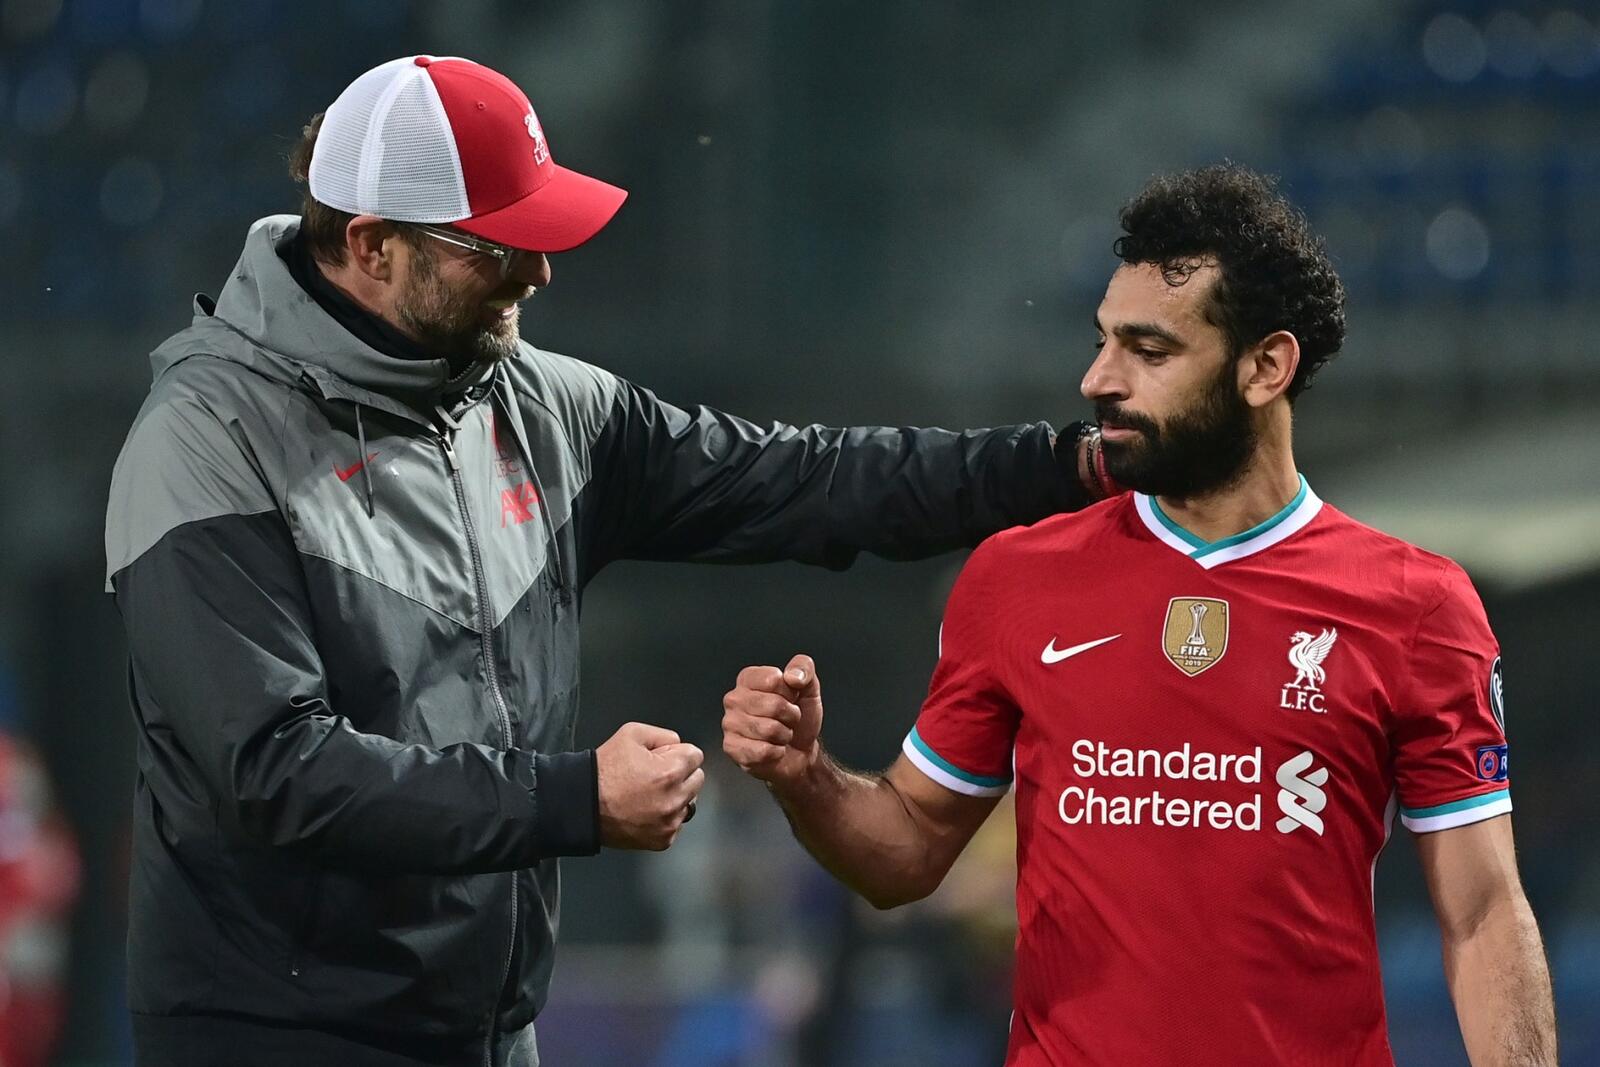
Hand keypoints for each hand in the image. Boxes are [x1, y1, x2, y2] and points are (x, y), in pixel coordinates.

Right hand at [595, 722, 704, 850]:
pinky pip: (677, 824)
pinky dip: (666, 817)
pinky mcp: (663, 840)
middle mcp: (674, 799)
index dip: (677, 753)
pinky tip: (647, 811)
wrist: (583, 805)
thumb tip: (679, 745)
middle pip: (697, 779)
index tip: (662, 758)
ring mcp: (670, 822)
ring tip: (650, 795)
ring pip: (689, 803)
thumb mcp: (631, 734)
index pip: (696, 756)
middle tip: (656, 776)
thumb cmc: (605, 770)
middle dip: (681, 774)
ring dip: (676, 797)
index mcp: (670, 772)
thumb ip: (663, 735)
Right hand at [722, 654, 822, 786]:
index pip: (774, 680)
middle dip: (791, 716)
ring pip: (770, 729)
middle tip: (787, 720)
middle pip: (774, 705)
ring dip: (784, 735)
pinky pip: (762, 750)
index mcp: (748, 679)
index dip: (790, 693)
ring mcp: (730, 724)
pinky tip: (772, 749)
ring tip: (780, 735)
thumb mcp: (809, 688)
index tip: (790, 699)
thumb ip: (804, 668)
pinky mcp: (731, 748)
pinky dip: (776, 752)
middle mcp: (734, 699)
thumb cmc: (800, 720)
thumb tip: (793, 676)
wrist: (800, 753)